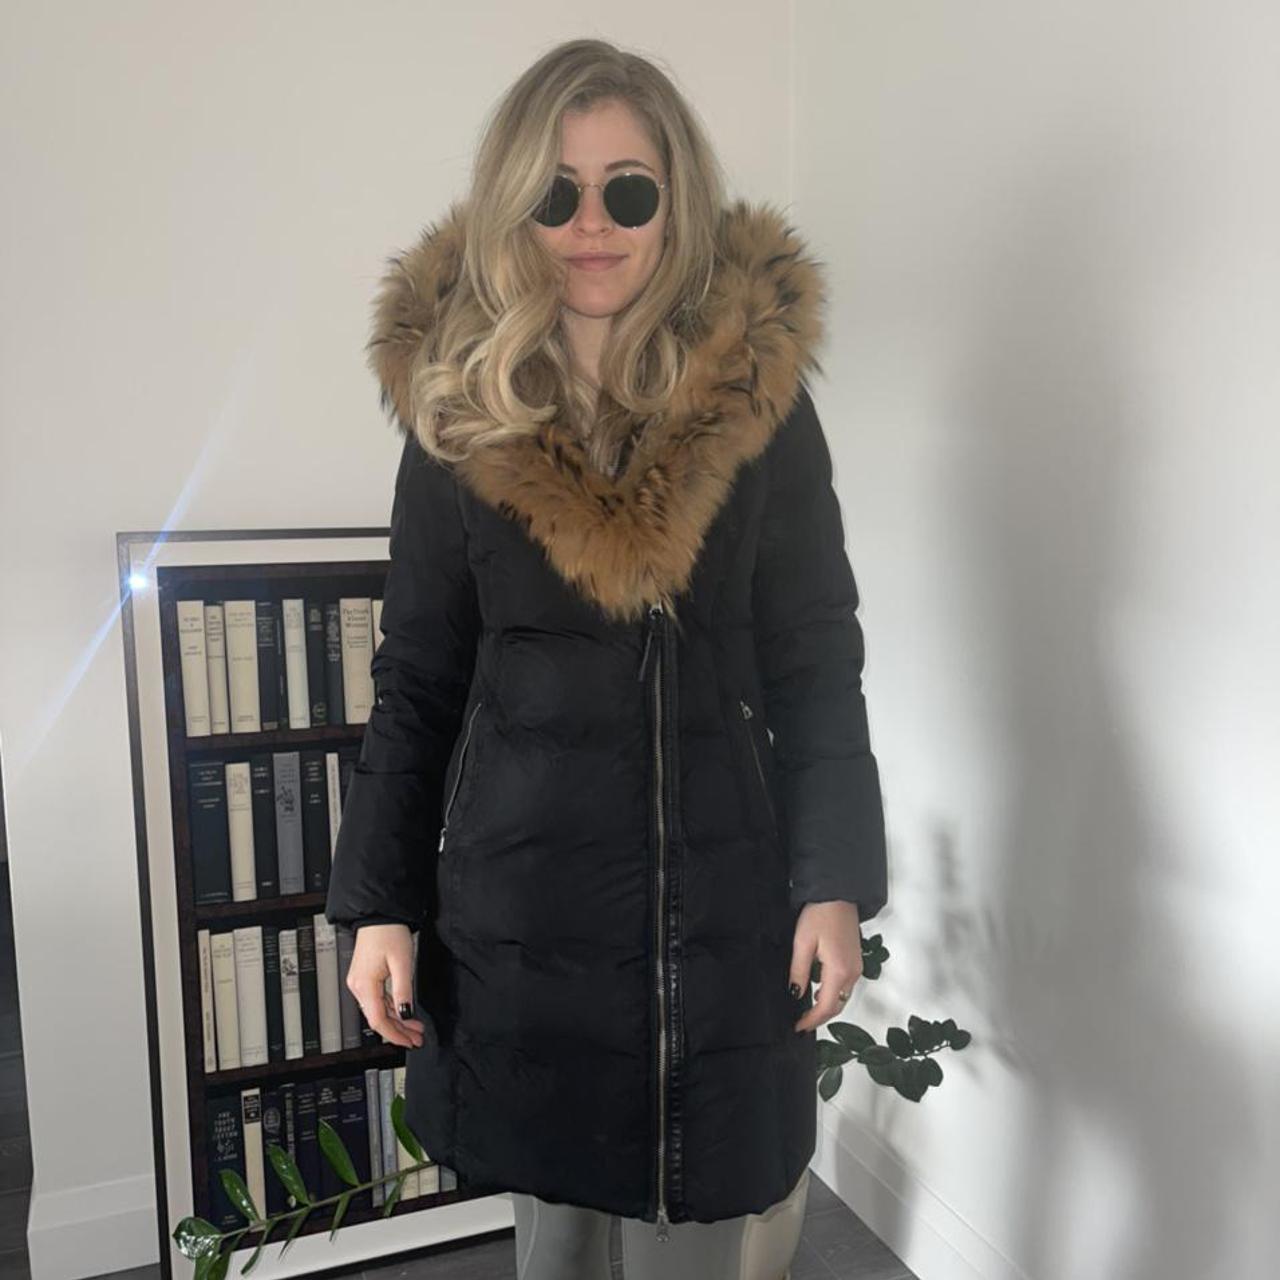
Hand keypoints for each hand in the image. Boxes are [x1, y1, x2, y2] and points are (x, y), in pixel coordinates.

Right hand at [346, 923, 426, 1048]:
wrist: (378, 914)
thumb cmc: (389, 932)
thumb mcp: (403, 963)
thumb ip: (404, 991)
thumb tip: (406, 1014)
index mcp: (365, 985)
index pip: (378, 1020)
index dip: (395, 1034)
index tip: (410, 1041)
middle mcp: (358, 986)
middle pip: (378, 1018)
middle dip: (399, 1030)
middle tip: (417, 1038)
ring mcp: (360, 982)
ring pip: (378, 1010)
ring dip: (397, 1021)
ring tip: (415, 1028)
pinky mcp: (364, 978)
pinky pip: (377, 1000)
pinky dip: (392, 1009)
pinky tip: (404, 1013)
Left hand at [790, 900, 862, 1032]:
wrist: (838, 896)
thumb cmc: (820, 916)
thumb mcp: (802, 943)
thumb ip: (799, 971)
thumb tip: (796, 994)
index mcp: (839, 970)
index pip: (827, 1006)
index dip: (812, 1020)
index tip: (798, 1028)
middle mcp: (852, 973)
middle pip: (838, 1005)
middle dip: (820, 1017)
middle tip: (801, 1023)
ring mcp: (857, 967)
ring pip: (843, 997)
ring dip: (827, 1006)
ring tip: (807, 1010)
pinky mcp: (856, 960)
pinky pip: (846, 985)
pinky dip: (833, 993)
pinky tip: (819, 991)